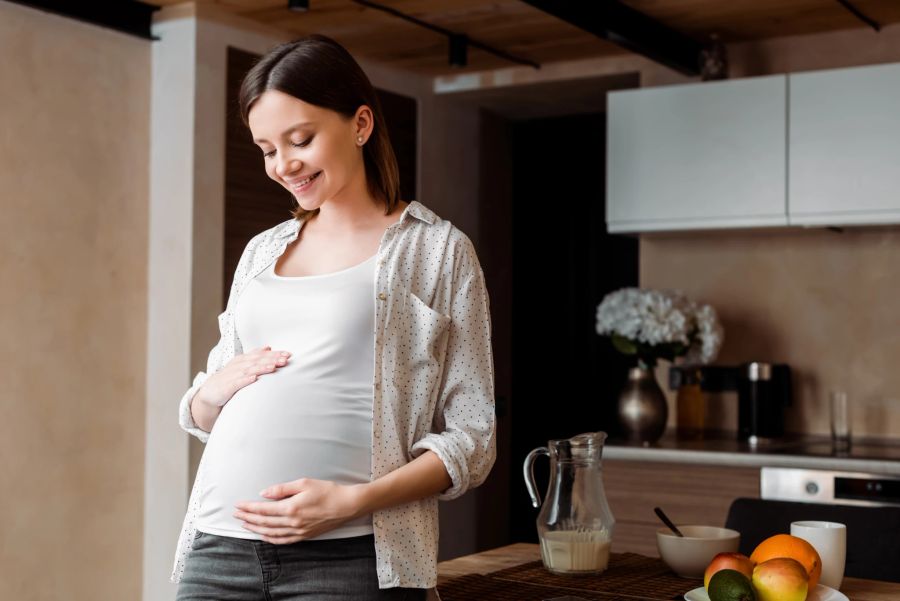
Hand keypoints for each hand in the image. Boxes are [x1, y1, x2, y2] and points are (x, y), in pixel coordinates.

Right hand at [197, 345, 290, 407]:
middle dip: (271, 359)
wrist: (209, 393)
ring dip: (261, 368)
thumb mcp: (241, 365)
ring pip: (249, 370)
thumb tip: (268, 347)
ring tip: (273, 367)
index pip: (261, 355)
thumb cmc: (228, 379)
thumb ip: (254, 356)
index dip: (274, 354)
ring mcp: (232, 376)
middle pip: (257, 361)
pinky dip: (245, 380)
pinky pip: (236, 383)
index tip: (288, 354)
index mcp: (242, 360)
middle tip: (285, 360)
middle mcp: (238, 366)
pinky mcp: (226, 387)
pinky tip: (254, 379)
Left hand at [233, 478, 365, 543]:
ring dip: (256, 529)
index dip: (248, 508)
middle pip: (264, 522)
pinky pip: (282, 540)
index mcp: (291, 508)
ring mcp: (298, 531)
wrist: (347, 505)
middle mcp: (292, 522)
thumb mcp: (304, 483)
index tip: (238, 505)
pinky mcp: (304, 536)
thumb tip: (264, 493)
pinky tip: (264, 535)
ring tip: (245, 525)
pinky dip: (270, 539)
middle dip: (248, 518)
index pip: (263, 509)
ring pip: (271, 533)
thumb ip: (282, 489)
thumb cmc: (327, 491)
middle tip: (236, 515)